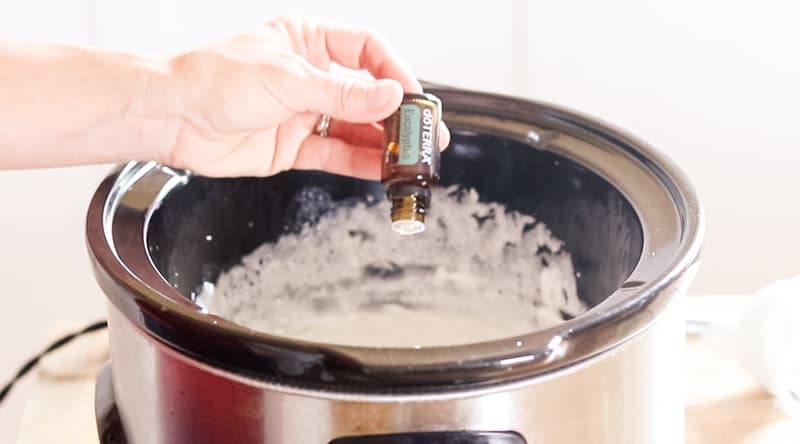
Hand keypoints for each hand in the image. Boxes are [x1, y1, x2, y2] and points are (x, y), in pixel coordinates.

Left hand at [164, 16, 449, 178]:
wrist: (172, 117)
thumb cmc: (213, 79)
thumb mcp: (287, 79)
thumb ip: (343, 93)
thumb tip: (390, 96)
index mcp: (308, 41)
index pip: (367, 50)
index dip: (395, 72)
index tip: (412, 97)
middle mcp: (310, 76)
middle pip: (366, 93)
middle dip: (396, 115)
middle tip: (423, 135)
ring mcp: (303, 112)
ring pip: (354, 127)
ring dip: (382, 143)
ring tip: (408, 159)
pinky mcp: (294, 146)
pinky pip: (336, 154)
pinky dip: (359, 163)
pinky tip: (381, 170)